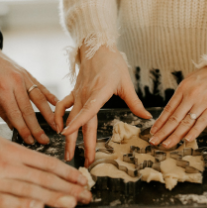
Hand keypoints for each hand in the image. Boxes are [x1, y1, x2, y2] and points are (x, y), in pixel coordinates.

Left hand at [0, 45, 58, 144]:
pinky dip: (50, 96)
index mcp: (2, 88)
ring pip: (39, 99)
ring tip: (56, 126)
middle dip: (37, 127)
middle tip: (45, 140)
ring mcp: (24, 77)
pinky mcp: (27, 74)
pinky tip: (57, 105)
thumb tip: (12, 125)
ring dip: (49, 114)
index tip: (30, 141)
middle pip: (29, 109)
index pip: (15, 114)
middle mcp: (16, 82)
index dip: (24, 129)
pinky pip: (41, 87)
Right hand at [0, 127, 91, 207]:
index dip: (67, 172)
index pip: (46, 163)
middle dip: (68, 187)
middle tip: (86, 194)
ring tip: (72, 202)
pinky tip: (37, 207)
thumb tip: (40, 169)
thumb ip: (18, 156)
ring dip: (53, 196)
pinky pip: (4, 200)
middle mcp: (8, 165)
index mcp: (13, 151)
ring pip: (29, 188)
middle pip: (44, 177)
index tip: (82, 179)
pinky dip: (22, 204)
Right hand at [55, 44, 151, 166]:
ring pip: (70, 118)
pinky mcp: (74, 92)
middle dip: (78, 143)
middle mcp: (85, 95)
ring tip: (68, 153)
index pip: (87, 110)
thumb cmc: (113, 63)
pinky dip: (59, 117)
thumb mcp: (126, 82)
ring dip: (68, 136)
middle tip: (79, 161)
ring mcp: (78, 94)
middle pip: (80, 122)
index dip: (77, 123)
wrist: (96, 46)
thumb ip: (135, 102)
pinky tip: (59, 129)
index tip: (67, 134)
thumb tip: (147, 118)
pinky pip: (63, 106)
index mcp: (99, 92)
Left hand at [149, 56, 206, 147]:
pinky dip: (194, 132)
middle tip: (154, 142)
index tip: (153, 131)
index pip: (168, 110)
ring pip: (186, 123)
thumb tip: (174, 107)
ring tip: (166, 145)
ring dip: (175, 136)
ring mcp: (202, 102)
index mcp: (183, 89)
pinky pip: (202, 122)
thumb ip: (183, 94)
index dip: (159, 122)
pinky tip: (186, 140)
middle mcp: (190, 96)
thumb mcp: (191, 79)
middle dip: (162, 132)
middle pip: (174, 118)